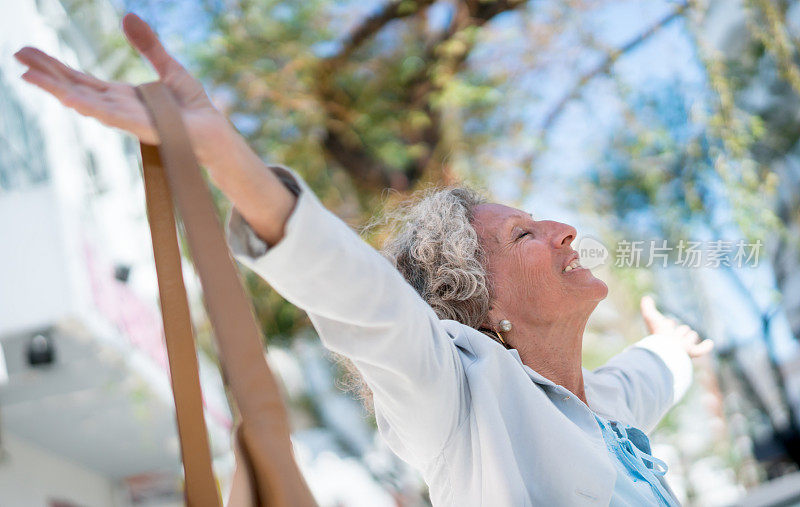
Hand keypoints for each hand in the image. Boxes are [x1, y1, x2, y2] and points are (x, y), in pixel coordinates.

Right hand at [14, 13, 226, 156]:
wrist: (216, 132)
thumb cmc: (194, 108)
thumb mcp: (170, 68)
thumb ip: (149, 46)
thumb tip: (127, 16)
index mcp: (121, 96)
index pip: (81, 80)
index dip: (55, 67)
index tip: (28, 54)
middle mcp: (119, 108)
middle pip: (76, 88)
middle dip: (47, 74)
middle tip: (17, 57)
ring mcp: (128, 119)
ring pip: (86, 103)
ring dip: (58, 90)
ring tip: (29, 77)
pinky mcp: (142, 127)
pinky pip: (112, 116)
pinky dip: (90, 106)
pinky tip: (69, 98)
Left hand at [640, 295, 712, 357]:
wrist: (667, 348)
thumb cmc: (658, 334)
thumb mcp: (650, 317)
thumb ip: (647, 307)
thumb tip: (646, 298)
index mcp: (664, 334)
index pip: (670, 324)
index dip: (668, 324)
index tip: (666, 323)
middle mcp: (674, 341)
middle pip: (683, 329)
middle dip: (680, 331)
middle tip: (671, 337)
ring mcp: (684, 347)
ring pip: (692, 335)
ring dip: (688, 337)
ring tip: (680, 342)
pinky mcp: (692, 352)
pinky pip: (701, 350)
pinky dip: (705, 347)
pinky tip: (709, 342)